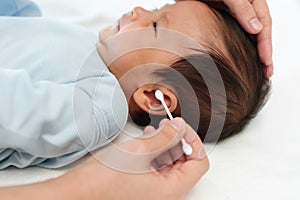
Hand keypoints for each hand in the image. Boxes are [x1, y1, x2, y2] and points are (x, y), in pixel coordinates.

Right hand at [71, 118, 208, 199]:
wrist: (77, 194)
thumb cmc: (102, 181)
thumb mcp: (139, 152)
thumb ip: (165, 137)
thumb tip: (180, 126)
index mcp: (170, 190)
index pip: (199, 164)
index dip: (193, 142)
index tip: (182, 128)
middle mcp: (165, 194)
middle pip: (185, 163)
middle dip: (178, 141)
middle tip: (168, 126)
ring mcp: (153, 192)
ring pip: (170, 164)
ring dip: (166, 145)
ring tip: (155, 131)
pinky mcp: (143, 188)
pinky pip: (157, 168)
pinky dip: (155, 153)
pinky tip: (146, 142)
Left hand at [177, 0, 273, 77]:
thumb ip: (241, 8)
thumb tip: (256, 28)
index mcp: (252, 0)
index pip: (264, 24)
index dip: (266, 44)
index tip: (266, 61)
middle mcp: (245, 9)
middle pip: (258, 33)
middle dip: (263, 54)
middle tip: (266, 73)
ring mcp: (234, 15)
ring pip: (248, 37)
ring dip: (253, 54)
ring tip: (258, 71)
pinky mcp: (222, 21)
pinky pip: (235, 36)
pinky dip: (240, 49)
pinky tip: (240, 60)